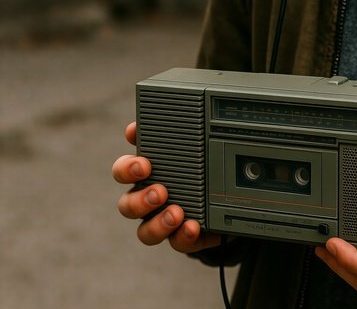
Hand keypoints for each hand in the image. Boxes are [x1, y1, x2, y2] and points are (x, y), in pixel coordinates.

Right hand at [112, 121, 221, 253]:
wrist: (222, 192)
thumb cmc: (194, 163)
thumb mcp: (188, 142)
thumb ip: (170, 132)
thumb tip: (144, 124)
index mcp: (145, 174)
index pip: (123, 170)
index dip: (127, 169)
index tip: (144, 164)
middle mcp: (147, 199)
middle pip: (127, 206)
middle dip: (140, 200)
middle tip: (160, 192)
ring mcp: (162, 221)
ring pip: (145, 231)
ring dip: (158, 224)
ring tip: (176, 214)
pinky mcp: (181, 237)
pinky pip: (176, 242)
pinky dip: (183, 236)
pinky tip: (193, 227)